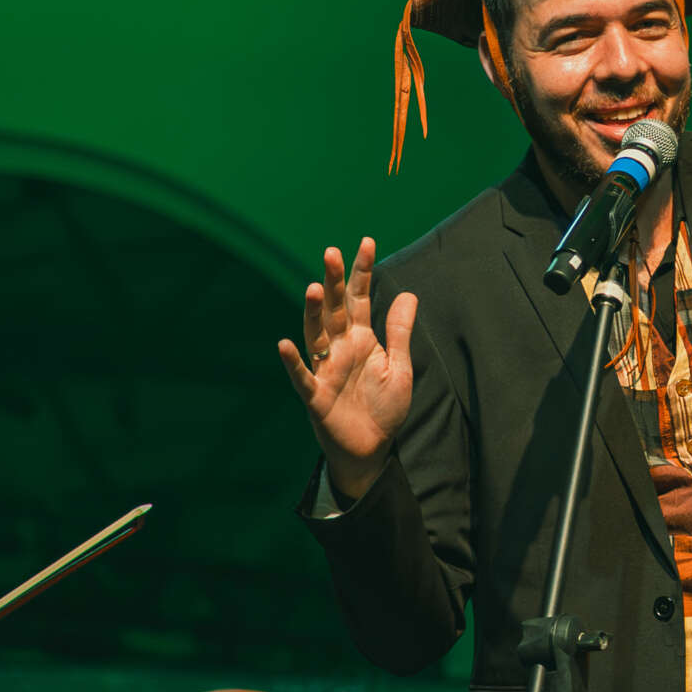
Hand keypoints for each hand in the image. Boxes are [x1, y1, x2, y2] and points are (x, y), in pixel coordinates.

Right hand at [277, 239, 417, 503]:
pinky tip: (284, 344)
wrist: (372, 450)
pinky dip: (293, 362)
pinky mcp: (316, 396)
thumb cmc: (384, 408)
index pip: (359, 298)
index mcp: (360, 339)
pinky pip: (302, 376)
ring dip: (314, 313)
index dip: (362, 272)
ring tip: (316, 288)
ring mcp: (325, 370)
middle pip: (335, 310)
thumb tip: (407, 293)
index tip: (367, 242)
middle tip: (332, 252)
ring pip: (316, 335)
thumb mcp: (399, 367)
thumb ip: (399, 331)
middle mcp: (339, 349)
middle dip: (334, 282)